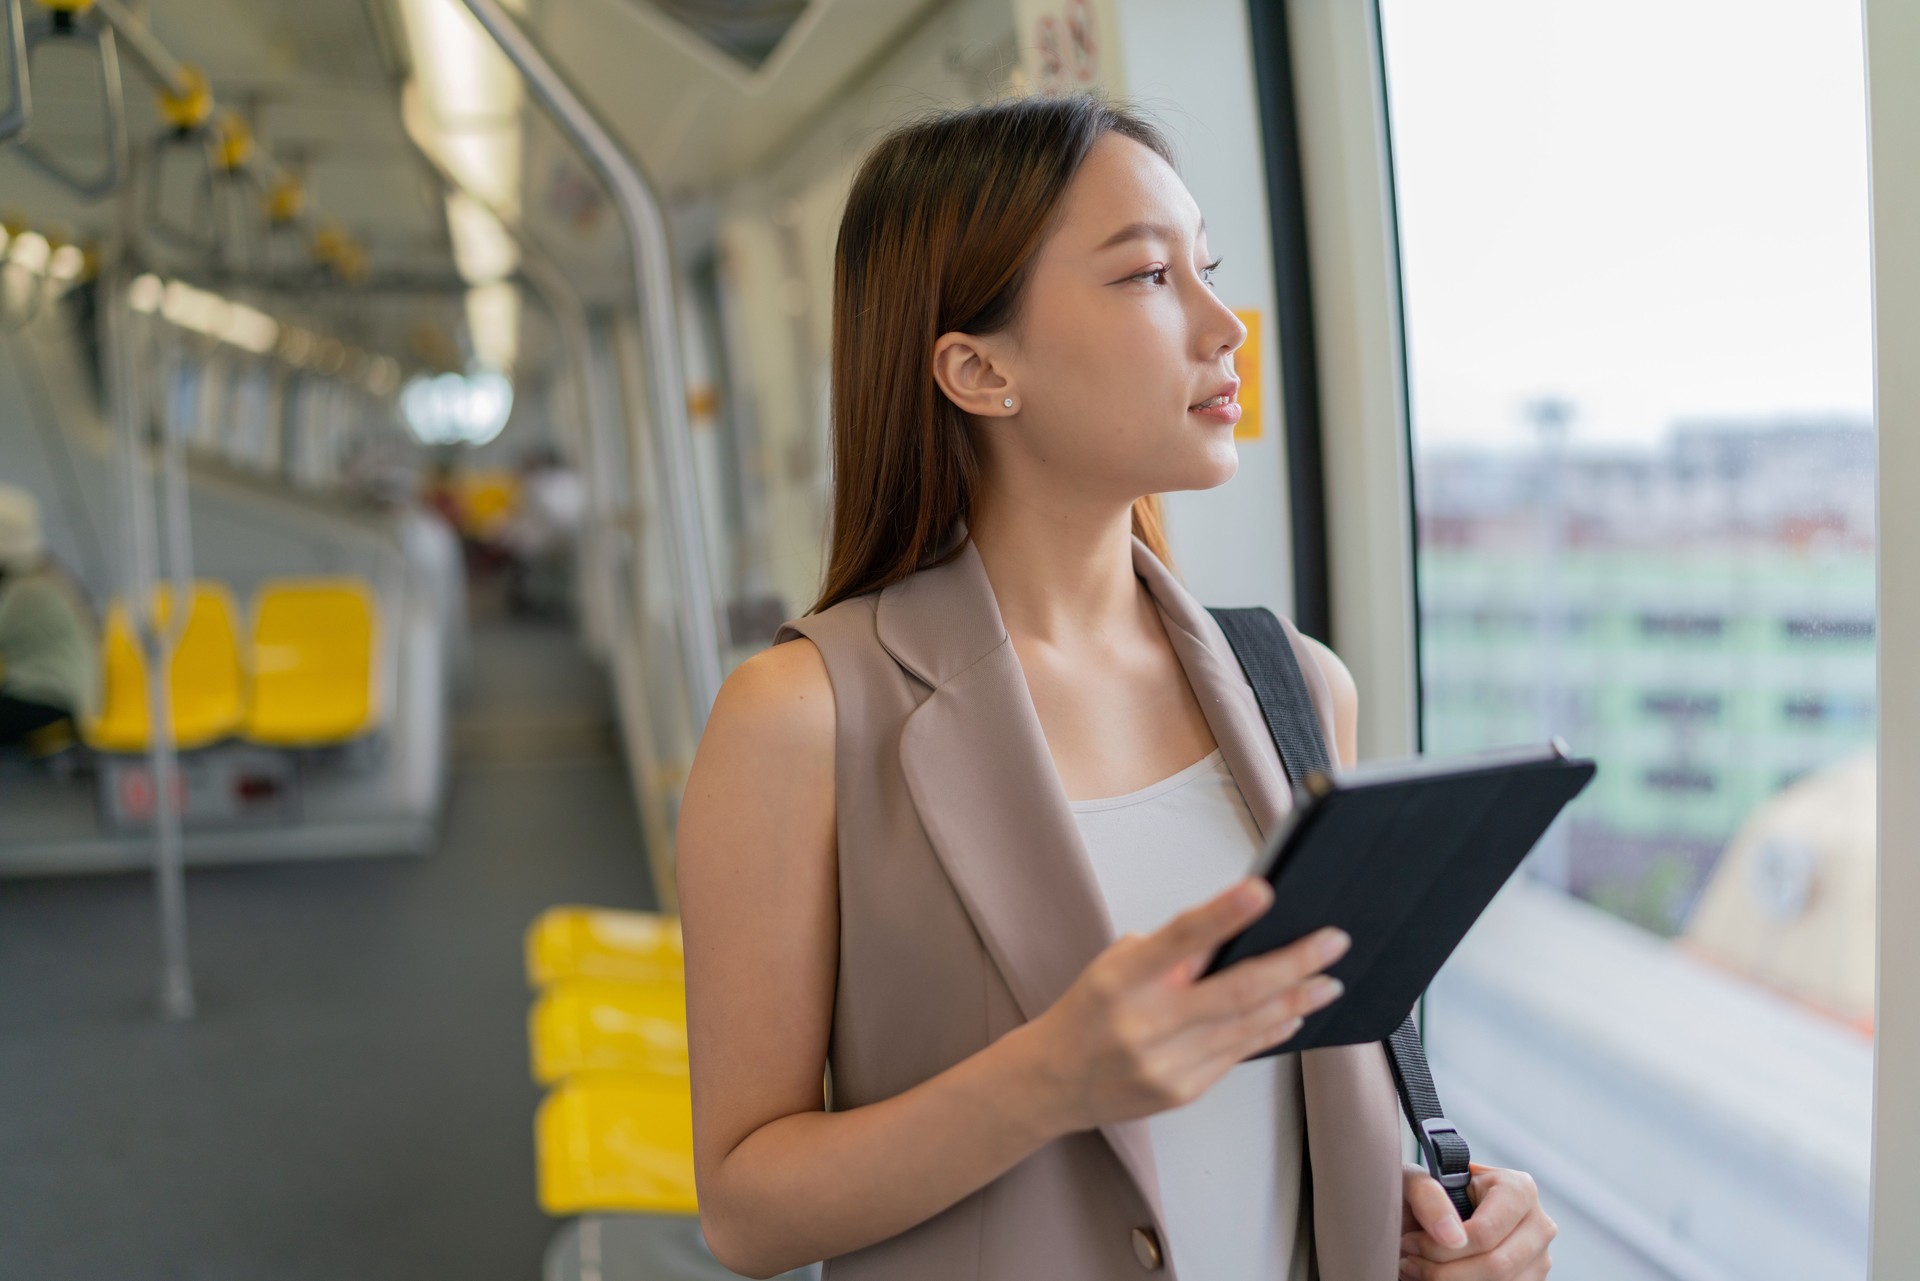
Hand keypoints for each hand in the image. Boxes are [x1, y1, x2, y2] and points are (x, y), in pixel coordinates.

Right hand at [1019, 877, 1349, 1135]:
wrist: (1052, 1082)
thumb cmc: (1090, 1011)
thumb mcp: (1115, 966)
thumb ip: (1171, 952)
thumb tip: (1235, 932)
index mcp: (1122, 980)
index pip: (1179, 940)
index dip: (1223, 915)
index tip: (1263, 891)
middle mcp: (1145, 1024)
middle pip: (1234, 991)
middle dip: (1292, 964)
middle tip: (1332, 942)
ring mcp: (1166, 1064)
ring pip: (1247, 1026)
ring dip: (1296, 1000)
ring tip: (1329, 979)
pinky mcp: (1182, 1092)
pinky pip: (1238, 1055)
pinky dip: (1270, 1030)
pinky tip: (1293, 1012)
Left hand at [1399, 1162, 1555, 1279]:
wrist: (1437, 1214)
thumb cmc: (1428, 1194)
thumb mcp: (1417, 1181)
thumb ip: (1428, 1197)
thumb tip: (1452, 1238)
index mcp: (1518, 1189)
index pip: (1485, 1233)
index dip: (1442, 1247)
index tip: (1411, 1243)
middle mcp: (1538, 1224)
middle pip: (1497, 1266)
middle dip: (1444, 1271)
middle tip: (1410, 1262)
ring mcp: (1540, 1258)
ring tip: (1418, 1270)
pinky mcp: (1532, 1280)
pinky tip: (1437, 1279)